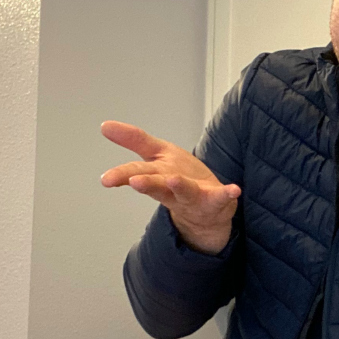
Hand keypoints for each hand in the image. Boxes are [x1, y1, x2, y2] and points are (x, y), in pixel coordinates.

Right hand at [100, 120, 240, 254]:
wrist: (206, 213)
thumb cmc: (180, 180)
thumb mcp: (156, 155)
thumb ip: (134, 139)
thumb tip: (104, 125)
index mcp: (157, 174)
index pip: (137, 170)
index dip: (122, 173)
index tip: (106, 179)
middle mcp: (171, 188)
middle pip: (156, 184)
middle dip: (146, 183)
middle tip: (134, 181)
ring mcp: (193, 196)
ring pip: (184, 192)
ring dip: (179, 186)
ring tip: (173, 180)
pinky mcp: (214, 200)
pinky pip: (221, 197)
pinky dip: (227, 194)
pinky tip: (234, 189)